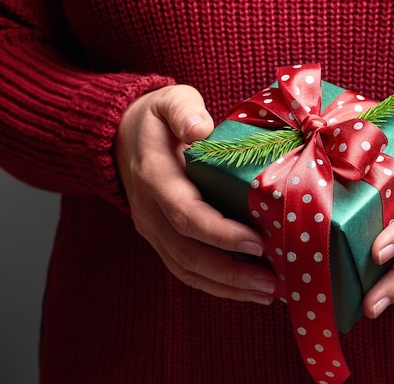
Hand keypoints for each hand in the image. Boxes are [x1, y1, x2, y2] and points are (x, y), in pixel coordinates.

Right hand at [115, 85, 276, 304]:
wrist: (121, 137)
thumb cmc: (157, 119)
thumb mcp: (170, 100)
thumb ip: (184, 110)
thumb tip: (201, 128)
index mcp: (156, 178)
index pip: (186, 214)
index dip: (221, 233)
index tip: (258, 243)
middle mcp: (149, 211)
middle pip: (188, 253)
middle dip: (232, 273)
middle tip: (272, 283)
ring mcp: (152, 229)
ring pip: (186, 270)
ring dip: (227, 287)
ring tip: (267, 294)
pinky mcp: (160, 239)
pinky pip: (185, 270)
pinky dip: (215, 285)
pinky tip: (245, 290)